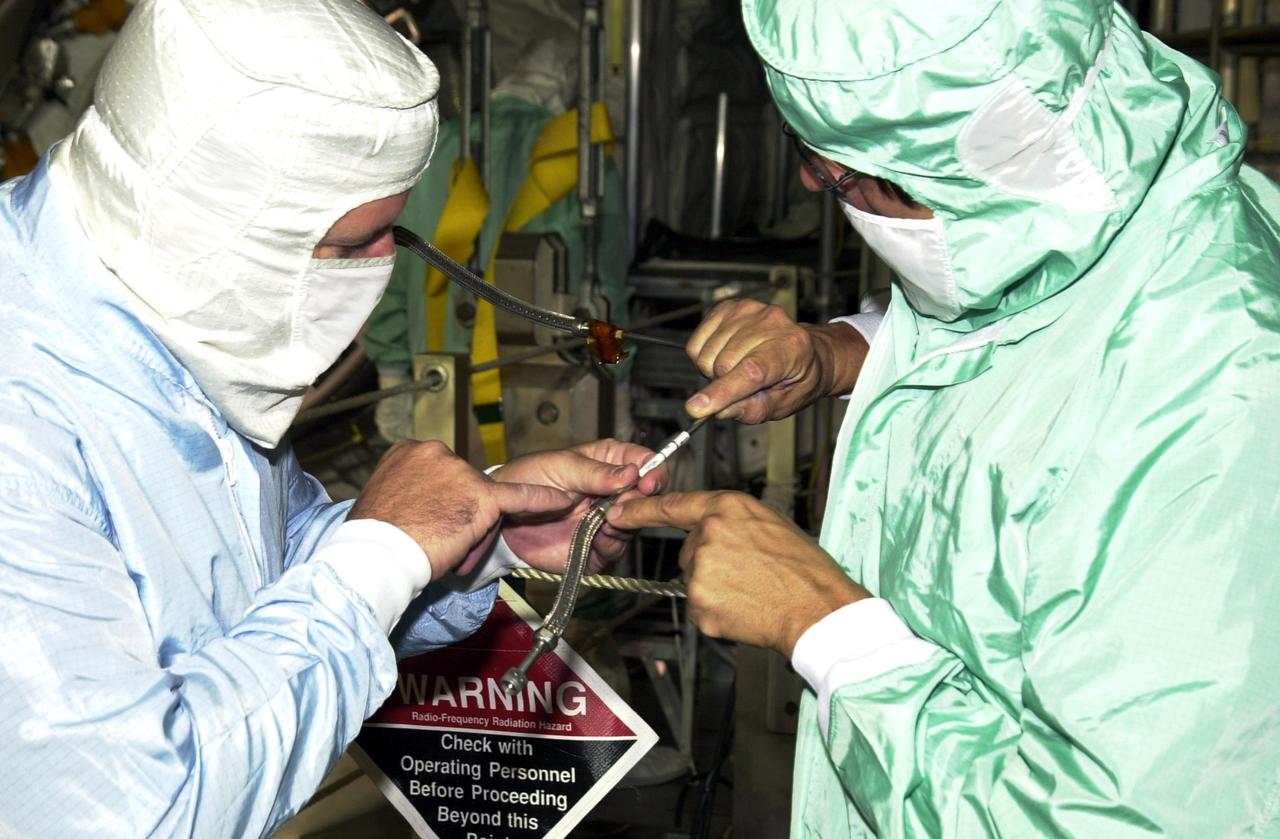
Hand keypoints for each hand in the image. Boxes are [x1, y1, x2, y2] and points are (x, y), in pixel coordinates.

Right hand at [349, 440, 573, 578]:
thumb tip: (417, 498)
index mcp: (410, 450)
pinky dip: (542, 500)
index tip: (434, 511)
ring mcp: (461, 472)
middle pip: (465, 480)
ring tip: (449, 540)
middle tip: (439, 531)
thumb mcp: (382, 498)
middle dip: (460, 506)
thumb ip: (406, 487)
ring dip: (475, 519)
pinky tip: (563, 500)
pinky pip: (521, 497)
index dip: (442, 494)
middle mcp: (437, 453)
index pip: (440, 469)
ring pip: (485, 496)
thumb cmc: (374, 538)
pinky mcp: (483, 496)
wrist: (378, 554)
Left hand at [491, 439, 667, 573]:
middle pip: (647, 497)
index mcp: (609, 462)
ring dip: (625, 523)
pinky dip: (611, 544)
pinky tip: (597, 537)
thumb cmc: (527, 480)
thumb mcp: (559, 466)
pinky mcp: (598, 547)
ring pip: (635, 524)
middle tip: (622, 504)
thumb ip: (594, 472)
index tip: (648, 481)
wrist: (502, 518)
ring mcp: (608, 520)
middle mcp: (614, 491)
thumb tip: (631, 473)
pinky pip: (616, 549)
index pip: (645, 462)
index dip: (653, 471)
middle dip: (639, 501)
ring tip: (606, 520)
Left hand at [607, 490, 868, 654]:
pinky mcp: (699, 604)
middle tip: (749, 571)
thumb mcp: (770, 523)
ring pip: (695, 579)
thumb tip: (714, 528)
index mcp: (726, 508)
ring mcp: (700, 571)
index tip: (619, 510)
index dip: (641, 508)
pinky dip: (717, 610)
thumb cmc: (803, 568)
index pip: (672, 505)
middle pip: (689, 550)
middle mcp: (707, 535)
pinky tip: (745, 607)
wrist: (816, 608)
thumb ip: (732, 520)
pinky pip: (700, 606)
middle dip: (710, 561)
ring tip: (752, 589)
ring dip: (715, 586)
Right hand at [684, 300, 866, 422]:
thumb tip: (719, 411)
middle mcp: (771, 322)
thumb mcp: (783, 404)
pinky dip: (704, 356)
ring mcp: (748, 310)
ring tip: (736, 368)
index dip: (722, 391)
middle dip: (723, 384)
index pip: (751, 371)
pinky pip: (695, 343)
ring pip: (706, 356)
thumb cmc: (797, 378)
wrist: (806, 350)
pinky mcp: (728, 308)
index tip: (697, 408)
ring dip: (713, 370)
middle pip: (722, 365)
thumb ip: (753, 410)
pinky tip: (725, 355)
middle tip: (743, 384)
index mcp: (792, 348)